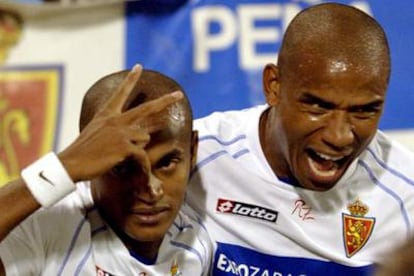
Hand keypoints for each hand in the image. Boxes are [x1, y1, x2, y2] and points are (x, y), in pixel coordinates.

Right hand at [58, 65, 182, 181]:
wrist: (70, 164)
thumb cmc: (83, 152)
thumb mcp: (96, 133)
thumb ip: (116, 129)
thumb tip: (143, 134)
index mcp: (106, 114)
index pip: (121, 93)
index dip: (131, 80)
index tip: (139, 67)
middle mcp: (115, 119)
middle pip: (146, 108)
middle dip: (165, 101)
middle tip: (178, 94)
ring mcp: (120, 131)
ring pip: (145, 137)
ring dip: (138, 148)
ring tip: (121, 156)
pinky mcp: (124, 146)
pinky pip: (142, 155)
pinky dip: (142, 165)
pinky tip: (138, 171)